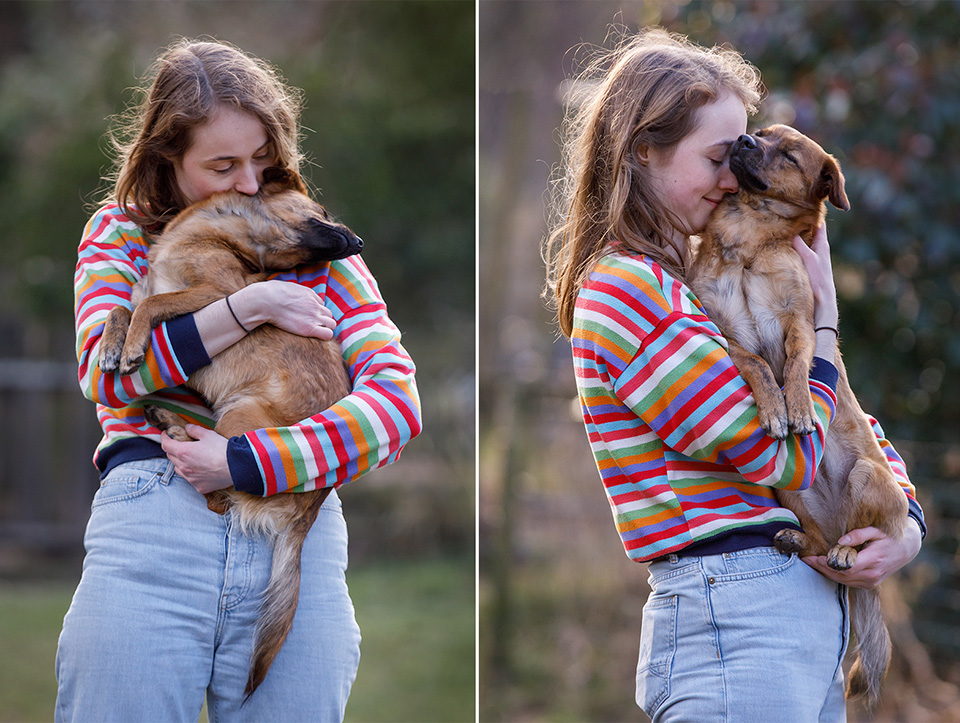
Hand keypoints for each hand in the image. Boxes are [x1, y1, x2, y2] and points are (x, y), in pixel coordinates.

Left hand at [160, 424, 233, 494]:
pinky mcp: (199, 486)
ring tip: (190, 458)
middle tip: (180, 444)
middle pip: (171, 457)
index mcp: (184, 452)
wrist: (236, 467)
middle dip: (173, 449)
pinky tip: (200, 470)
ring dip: (180, 463)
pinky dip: (191, 474)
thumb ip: (195, 430)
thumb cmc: (222, 450)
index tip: (166, 434)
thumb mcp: (209, 434)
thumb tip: (188, 428)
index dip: (164, 438)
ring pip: (178, 469)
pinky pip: (190, 479)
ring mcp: (190, 478)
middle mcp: (184, 467)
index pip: (166, 445)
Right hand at [233, 280, 336, 340]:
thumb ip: (290, 291)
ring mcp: (314, 316)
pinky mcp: (309, 328)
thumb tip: (286, 292)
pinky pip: (327, 334)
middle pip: (328, 314)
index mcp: (309, 294)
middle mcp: (315, 304)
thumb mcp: (283, 286)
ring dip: (325, 328)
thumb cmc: (268, 294)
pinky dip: (325, 336)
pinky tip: (316, 337)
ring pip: (331, 324)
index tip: (306, 317)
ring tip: (313, 333)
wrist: (265, 301)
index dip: (315, 311)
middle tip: (310, 327)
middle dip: (322, 320)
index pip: (320, 304)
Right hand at [791, 224, 838, 329]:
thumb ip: (800, 245)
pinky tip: (786, 248)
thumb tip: (791, 233)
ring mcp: (813, 259)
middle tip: (790, 215)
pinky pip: (800, 253)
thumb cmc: (819, 280)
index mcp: (823, 245)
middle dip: (802, 225)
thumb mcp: (808, 259)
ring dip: (797, 237)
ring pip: (805, 243)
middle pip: (811, 233)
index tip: (804, 205)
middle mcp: (819, 251)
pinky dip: (795, 248)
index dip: (813, 215)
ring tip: (785, 229)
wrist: (823, 301)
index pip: (819, 225)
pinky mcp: (808, 267)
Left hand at [802, 519, 922, 588]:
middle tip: (807, 560)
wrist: (905, 549)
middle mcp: (872, 574)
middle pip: (841, 575)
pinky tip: (825, 568)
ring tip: (811, 563)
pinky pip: (848, 582)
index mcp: (874, 560)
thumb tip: (840, 541)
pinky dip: (835, 576)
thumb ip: (858, 534)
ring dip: (826, 573)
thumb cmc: (888, 536)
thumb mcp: (875, 530)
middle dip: (822, 568)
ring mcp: (872, 581)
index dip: (828, 564)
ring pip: (843, 581)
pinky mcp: (870, 584)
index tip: (813, 557)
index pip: (846, 567)